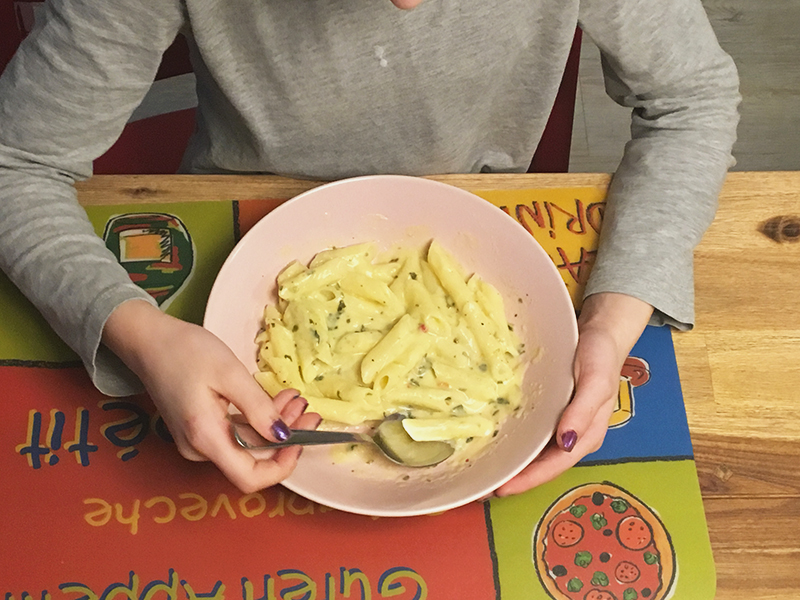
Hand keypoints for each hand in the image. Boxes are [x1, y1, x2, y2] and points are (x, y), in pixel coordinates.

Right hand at [102, 299, 319, 492]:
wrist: (148, 340)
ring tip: (295, 398)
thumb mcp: (229, 373)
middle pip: (252, 460)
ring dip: (275, 426)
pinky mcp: (200, 430)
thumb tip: (283, 437)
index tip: (303, 438)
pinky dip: (259, 420)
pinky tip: (275, 400)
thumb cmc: (185, 351)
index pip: (250, 478)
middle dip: (285, 438)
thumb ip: (258, 408)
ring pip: (247, 446)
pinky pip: (236, 434)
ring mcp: (198, 442)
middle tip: (307, 408)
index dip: (283, 466)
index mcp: (205, 438)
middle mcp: (200, 449)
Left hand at [495, 292, 652, 495]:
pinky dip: (515, 442)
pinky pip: (532, 434)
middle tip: (483, 486)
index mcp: (587, 435)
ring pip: (535, 453)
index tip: (502, 488)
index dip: (529, 480)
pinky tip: (496, 442)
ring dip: (514, 464)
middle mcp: (573, 435)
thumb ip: (583, 412)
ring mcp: (561, 424)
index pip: (555, 466)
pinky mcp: (551, 411)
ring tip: (485, 470)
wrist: (603, 331)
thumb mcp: (597, 381)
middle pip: (542, 466)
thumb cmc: (602, 356)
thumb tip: (566, 443)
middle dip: (516, 478)